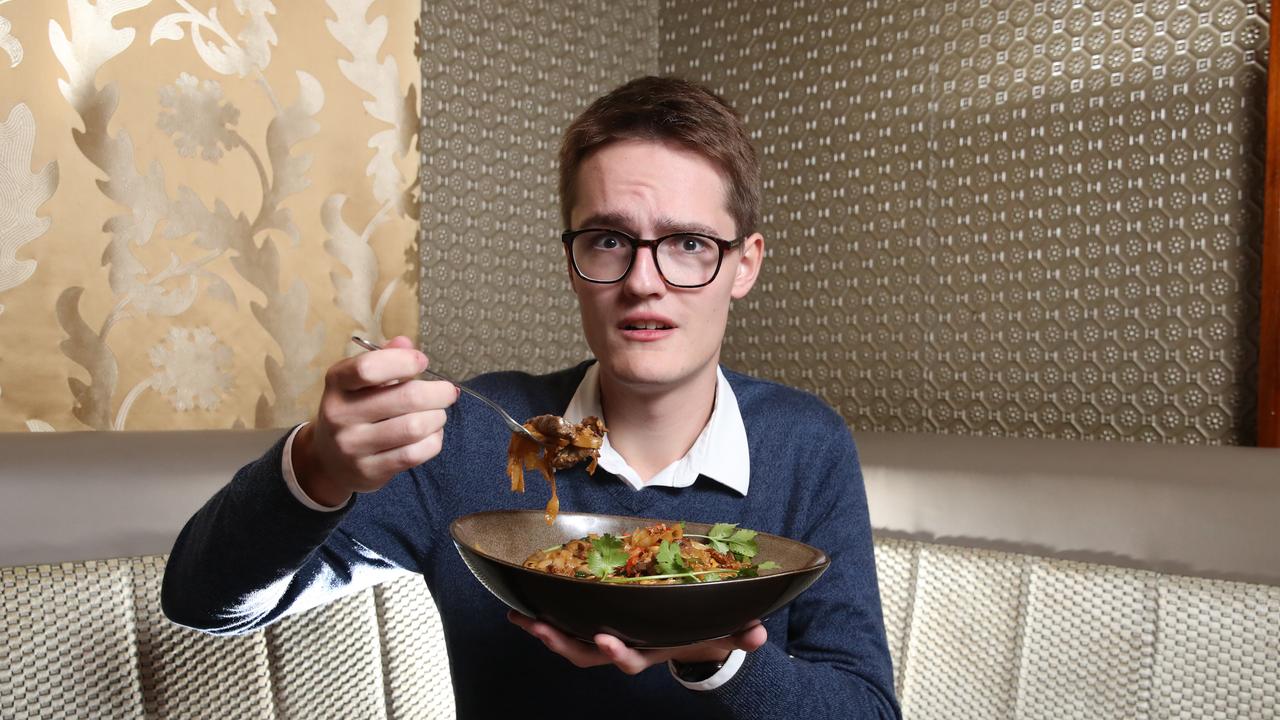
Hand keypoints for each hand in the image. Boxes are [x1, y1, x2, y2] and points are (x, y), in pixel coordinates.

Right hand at [292, 335, 457, 505]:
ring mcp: (353, 445)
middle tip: (448, 392)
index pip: (369, 368)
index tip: (422, 362)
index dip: (404, 361)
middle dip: (438, 393)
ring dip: (437, 418)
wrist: (329, 460)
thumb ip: (384, 359)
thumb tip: (406, 343)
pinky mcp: (369, 470)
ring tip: (438, 414)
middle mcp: (340, 414)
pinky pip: (415, 454)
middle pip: (405, 398)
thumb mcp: (359, 381)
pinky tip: (432, 434)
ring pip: (414, 427)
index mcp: (337, 382)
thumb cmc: (354, 410)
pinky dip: (433, 441)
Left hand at [508, 610, 766, 675]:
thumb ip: (739, 634)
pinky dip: (546, 617)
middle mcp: (625, 647)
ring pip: (571, 644)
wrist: (692, 640)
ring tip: (521, 619)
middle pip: (587, 655)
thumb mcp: (724, 634)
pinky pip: (567, 624)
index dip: (617, 652)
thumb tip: (757, 632)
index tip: (606, 638)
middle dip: (563, 643)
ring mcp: (608, 637)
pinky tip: (523, 605)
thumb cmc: (704, 633)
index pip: (631, 658)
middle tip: (540, 628)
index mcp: (651, 649)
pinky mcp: (597, 622)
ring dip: (545, 632)